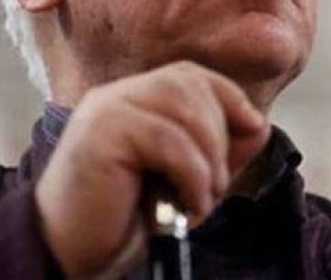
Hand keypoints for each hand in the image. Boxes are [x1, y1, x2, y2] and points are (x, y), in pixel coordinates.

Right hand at [34, 60, 270, 277]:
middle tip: (216, 184)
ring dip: (209, 155)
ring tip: (204, 196)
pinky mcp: (100, 134)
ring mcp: (105, 110)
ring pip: (182, 105)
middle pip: (189, 85)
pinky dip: (192, 174)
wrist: (72, 255)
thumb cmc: (125, 217)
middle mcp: (116, 95)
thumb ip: (219, 147)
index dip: (228, 95)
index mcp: (133, 98)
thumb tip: (258, 123)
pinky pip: (167, 139)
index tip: (253, 127)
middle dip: (219, 134)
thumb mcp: (185, 177)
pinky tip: (188, 204)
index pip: (189, 74)